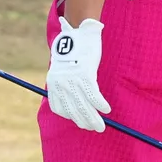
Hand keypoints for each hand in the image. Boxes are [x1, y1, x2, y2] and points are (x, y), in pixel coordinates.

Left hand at [45, 16, 109, 132]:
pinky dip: (100, 104)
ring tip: (100, 126)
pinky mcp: (85, 74)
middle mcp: (61, 83)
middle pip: (73, 110)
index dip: (70, 116)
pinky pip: (93, 95)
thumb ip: (66, 82)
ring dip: (93, 119)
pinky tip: (106, 110)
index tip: (79, 119)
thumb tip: (74, 98)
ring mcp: (72, 79)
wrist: (78, 33)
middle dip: (84, 122)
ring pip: (84, 106)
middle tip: (95, 128)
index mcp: (54, 82)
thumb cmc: (74, 51)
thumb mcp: (64, 67)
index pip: (58, 107)